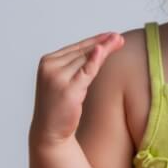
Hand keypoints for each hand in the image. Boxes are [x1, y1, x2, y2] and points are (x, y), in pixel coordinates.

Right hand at [30, 31, 123, 147]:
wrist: (49, 132)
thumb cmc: (61, 105)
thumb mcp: (69, 80)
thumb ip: (81, 64)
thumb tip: (101, 47)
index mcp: (47, 61)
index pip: (76, 47)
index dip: (95, 40)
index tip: (112, 35)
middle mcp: (50, 67)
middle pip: (82, 52)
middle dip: (103, 43)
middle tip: (119, 37)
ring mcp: (57, 78)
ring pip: (86, 60)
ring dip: (104, 49)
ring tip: (119, 41)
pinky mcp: (67, 90)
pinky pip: (86, 72)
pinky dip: (95, 60)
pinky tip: (102, 50)